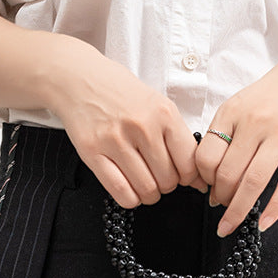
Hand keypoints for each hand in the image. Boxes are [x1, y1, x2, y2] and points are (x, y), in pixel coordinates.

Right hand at [45, 36, 209, 206]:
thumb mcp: (157, 104)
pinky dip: (131, 198)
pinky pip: (121, 192)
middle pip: (168, 180)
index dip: (189, 178)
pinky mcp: (93, 153)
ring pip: (146, 189)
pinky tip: (130, 189)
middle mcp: (142, 126)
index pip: (188, 163)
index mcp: (163, 113)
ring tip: (145, 184)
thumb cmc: (120, 93)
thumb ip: (178, 138)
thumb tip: (198, 179)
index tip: (182, 177)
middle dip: (167, 186)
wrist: (79, 79)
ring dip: (149, 194)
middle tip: (159, 177)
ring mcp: (115, 140)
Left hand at [195, 32, 277, 235]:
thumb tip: (209, 175)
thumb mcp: (242, 103)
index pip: (206, 156)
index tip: (208, 188)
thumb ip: (225, 133)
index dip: (204, 179)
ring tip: (230, 223)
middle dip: (220, 198)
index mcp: (233, 112)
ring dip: (238, 211)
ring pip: (253, 183)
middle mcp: (256, 123)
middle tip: (221, 206)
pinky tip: (263, 224)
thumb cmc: (276, 93)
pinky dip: (274, 209)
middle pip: (227, 174)